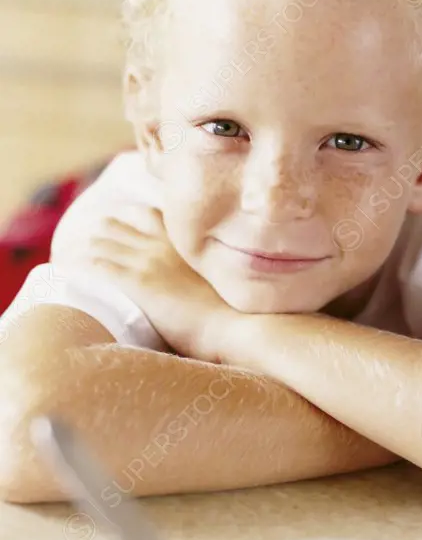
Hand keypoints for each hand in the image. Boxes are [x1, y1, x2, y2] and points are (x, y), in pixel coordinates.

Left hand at [85, 206, 237, 361]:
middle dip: (100, 233)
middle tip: (91, 245)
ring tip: (76, 259)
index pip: (145, 214)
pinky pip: (97, 265)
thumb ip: (198, 268)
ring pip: (102, 242)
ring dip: (88, 249)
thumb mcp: (217, 278)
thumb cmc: (231, 311)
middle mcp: (162, 243)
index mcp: (183, 240)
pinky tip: (72, 272)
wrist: (232, 325)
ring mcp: (148, 261)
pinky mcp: (137, 283)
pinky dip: (82, 266)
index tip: (116, 226)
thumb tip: (189, 279)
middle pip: (117, 224)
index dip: (126, 219)